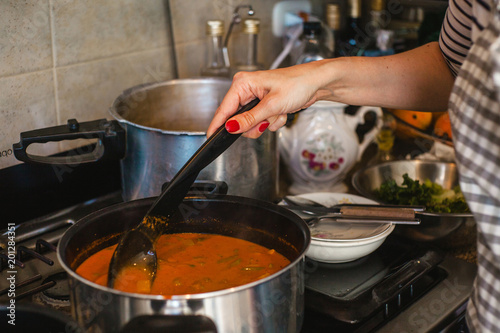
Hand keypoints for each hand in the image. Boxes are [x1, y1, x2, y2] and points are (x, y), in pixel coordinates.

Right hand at [207, 61, 333, 137]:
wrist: (317, 83)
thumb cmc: (298, 84)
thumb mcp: (272, 105)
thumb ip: (249, 119)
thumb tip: (231, 127)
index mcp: (243, 84)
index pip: (224, 108)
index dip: (219, 124)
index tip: (211, 137)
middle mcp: (247, 90)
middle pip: (239, 119)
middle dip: (255, 124)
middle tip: (268, 118)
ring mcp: (256, 98)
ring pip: (251, 124)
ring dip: (267, 122)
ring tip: (278, 111)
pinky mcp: (265, 105)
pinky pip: (262, 122)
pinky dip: (274, 121)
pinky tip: (283, 112)